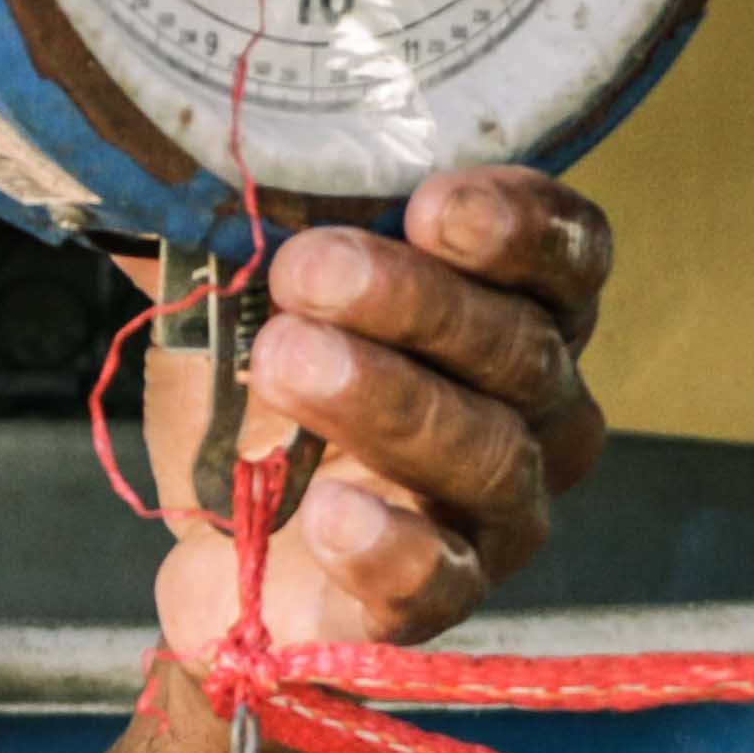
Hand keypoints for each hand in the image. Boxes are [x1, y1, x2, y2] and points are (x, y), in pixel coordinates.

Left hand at [146, 165, 609, 662]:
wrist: (220, 560)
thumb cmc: (258, 410)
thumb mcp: (245, 301)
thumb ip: (251, 228)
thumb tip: (184, 150)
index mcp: (514, 317)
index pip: (569, 258)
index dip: (520, 227)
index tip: (434, 202)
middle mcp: (536, 412)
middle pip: (517, 347)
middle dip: (414, 301)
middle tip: (309, 269)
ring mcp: (500, 514)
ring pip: (484, 453)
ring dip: (385, 400)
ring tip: (286, 360)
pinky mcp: (441, 602)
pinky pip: (438, 577)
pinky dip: (386, 543)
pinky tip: (328, 511)